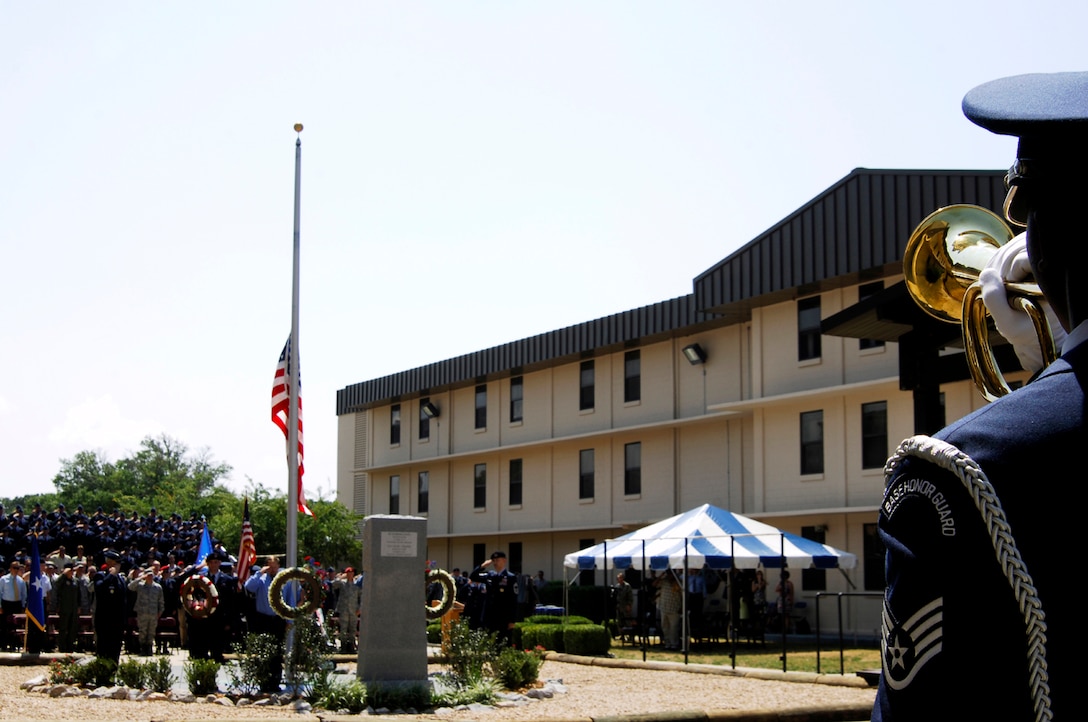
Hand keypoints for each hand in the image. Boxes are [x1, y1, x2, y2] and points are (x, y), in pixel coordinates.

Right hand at [979, 233, 1066, 372]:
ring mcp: (1038, 261)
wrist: (1032, 331)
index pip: (1028, 257)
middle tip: (999, 287)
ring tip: (997, 285)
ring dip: (997, 264)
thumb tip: (987, 273)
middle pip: (1018, 248)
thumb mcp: (1007, 323)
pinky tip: (996, 280)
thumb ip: (994, 300)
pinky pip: (1007, 251)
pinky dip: (995, 264)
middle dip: (1002, 266)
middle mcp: (1048, 267)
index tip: (1008, 286)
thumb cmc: (1023, 330)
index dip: (1012, 268)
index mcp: (1049, 281)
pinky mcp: (1027, 259)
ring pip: (1012, 247)